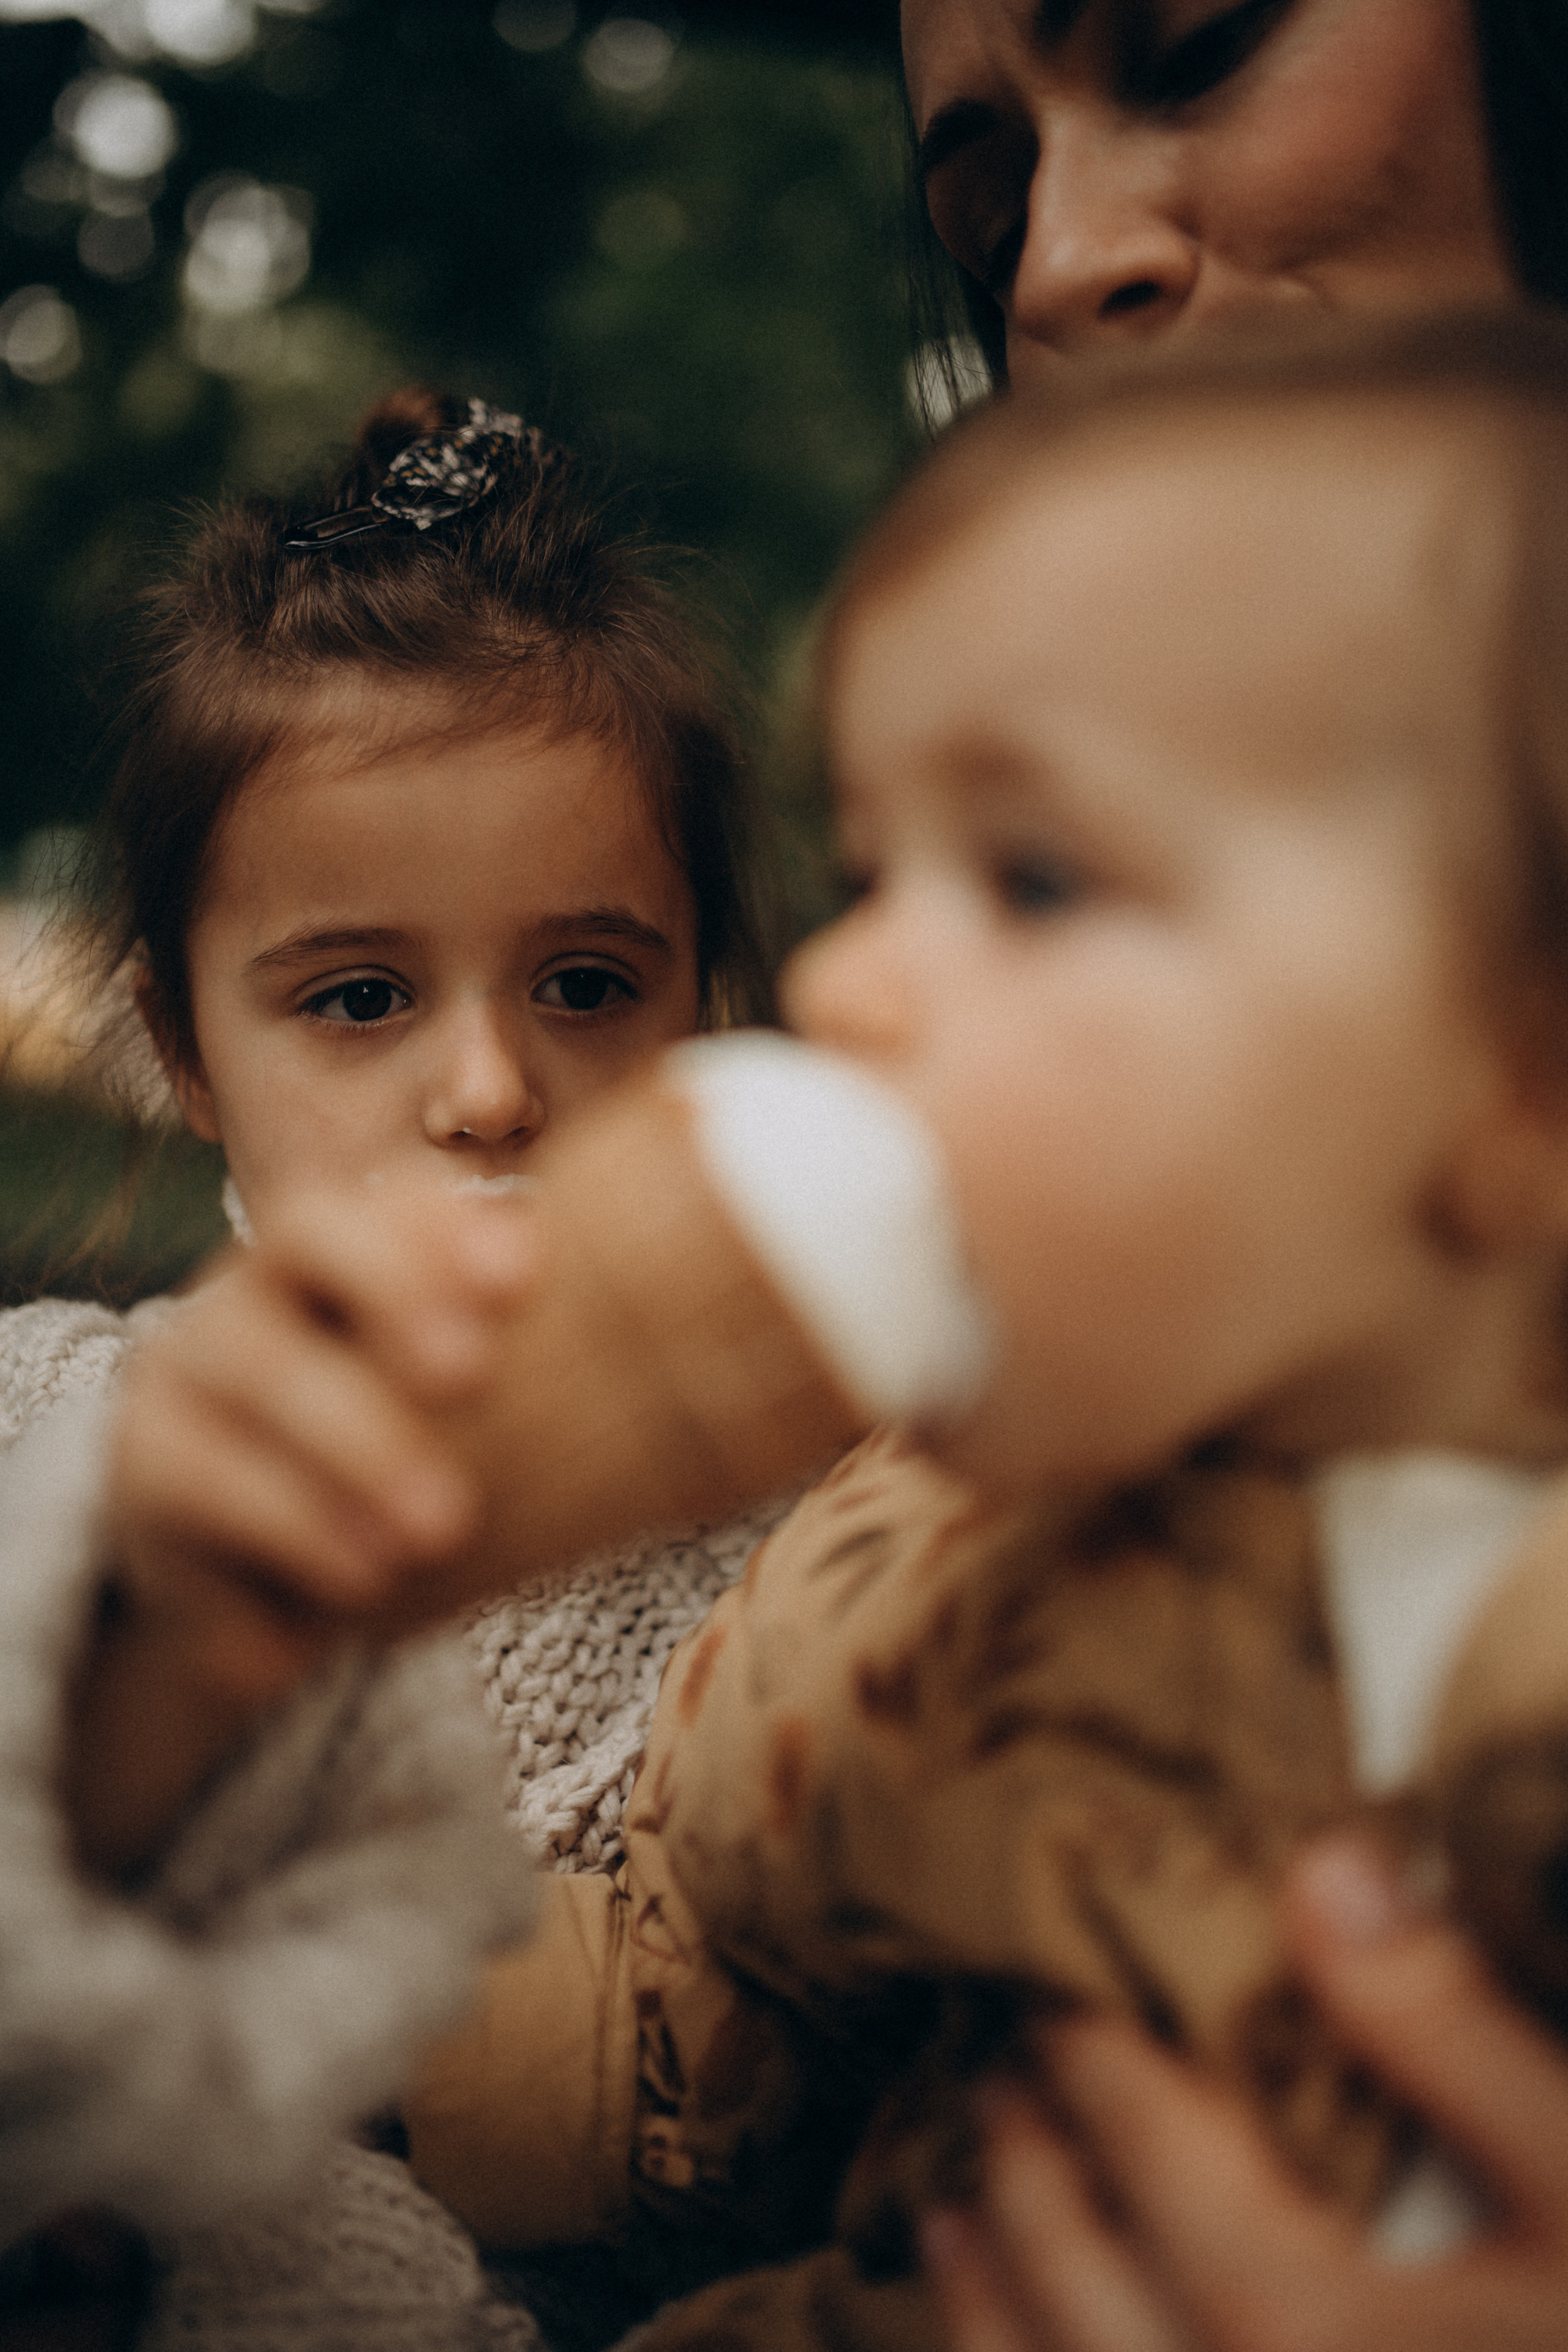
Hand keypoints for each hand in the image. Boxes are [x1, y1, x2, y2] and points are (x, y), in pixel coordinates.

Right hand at [69, 1184, 533, 1871]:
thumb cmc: (382, 1447)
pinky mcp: (141, 1485)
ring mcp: (175, 1387)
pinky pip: (199, 1512)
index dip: (434, 1231)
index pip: (362, 1209)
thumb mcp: (445, 1396)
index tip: (524, 1275)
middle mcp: (239, 1302)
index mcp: (321, 1260)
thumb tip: (712, 1375)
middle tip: (471, 1385)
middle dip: (393, 1305)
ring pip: (245, 1397)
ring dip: (339, 1468)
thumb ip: (524, 1357)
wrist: (232, 1551)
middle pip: (292, 1265)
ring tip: (421, 1539)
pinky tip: (320, 1628)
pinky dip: (268, 1570)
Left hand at [924, 1834, 1567, 2351]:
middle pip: (1079, 2293)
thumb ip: (1451, 2035)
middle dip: (1021, 2175)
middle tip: (984, 2090)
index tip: (1047, 1993)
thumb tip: (1325, 1873)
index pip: (1153, 2156)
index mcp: (1307, 2333)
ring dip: (991, 2315)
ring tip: (946, 2228)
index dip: (1094, 2061)